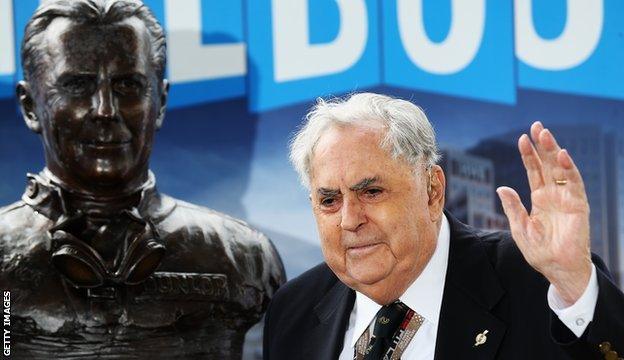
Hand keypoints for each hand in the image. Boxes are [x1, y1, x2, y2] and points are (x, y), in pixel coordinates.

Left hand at [496, 121, 591, 305]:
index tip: (522, 138)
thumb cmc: (539, 252)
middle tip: (537, 126)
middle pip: (548, 165)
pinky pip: (574, 183)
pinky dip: (568, 168)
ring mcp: (567, 198)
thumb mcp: (519, 228)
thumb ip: (512, 207)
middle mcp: (554, 195)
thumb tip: (501, 187)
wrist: (557, 268)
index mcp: (540, 199)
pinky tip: (561, 155)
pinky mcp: (578, 206)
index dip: (529, 155)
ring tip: (545, 134)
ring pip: (560, 169)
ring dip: (554, 151)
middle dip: (542, 145)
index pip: (534, 171)